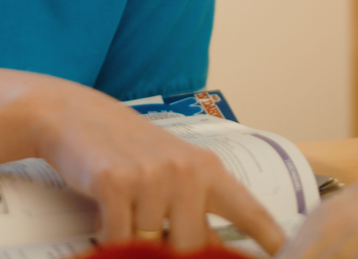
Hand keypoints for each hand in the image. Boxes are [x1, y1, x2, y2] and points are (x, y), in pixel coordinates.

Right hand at [26, 84, 284, 254]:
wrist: (70, 114)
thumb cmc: (123, 146)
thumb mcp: (170, 170)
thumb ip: (196, 208)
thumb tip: (213, 251)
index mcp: (206, 168)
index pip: (249, 212)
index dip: (271, 239)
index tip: (286, 254)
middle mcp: (184, 171)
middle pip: (192, 247)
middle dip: (170, 249)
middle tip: (152, 234)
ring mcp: (150, 176)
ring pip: (150, 245)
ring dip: (133, 241)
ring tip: (122, 214)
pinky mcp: (115, 184)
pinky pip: (118, 239)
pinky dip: (108, 240)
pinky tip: (104, 220)